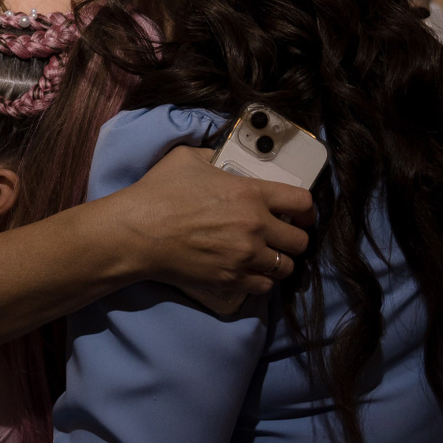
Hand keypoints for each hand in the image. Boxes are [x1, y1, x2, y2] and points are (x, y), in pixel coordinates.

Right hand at [121, 146, 313, 306]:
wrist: (136, 233)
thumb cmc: (158, 193)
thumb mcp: (187, 158)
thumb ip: (213, 155)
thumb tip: (220, 156)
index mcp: (250, 193)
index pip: (302, 203)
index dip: (306, 210)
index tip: (300, 214)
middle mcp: (254, 225)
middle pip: (300, 240)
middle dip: (293, 238)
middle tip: (281, 237)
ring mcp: (244, 255)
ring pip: (285, 266)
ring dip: (279, 261)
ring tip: (267, 257)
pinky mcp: (231, 279)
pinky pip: (265, 286)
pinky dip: (262, 281)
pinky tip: (251, 272)